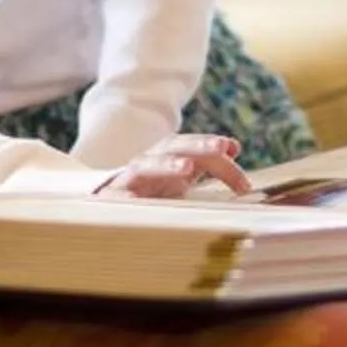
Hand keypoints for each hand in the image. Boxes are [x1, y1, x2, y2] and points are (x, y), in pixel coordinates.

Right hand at [98, 133, 249, 199]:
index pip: (197, 150)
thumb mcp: (182, 176)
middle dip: (198, 146)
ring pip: (146, 165)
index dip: (218, 155)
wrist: (107, 200)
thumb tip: (234, 146)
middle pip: (173, 147)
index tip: (239, 168)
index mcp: (169, 158)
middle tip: (220, 148)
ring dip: (166, 164)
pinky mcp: (110, 196)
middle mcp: (149, 163)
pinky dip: (123, 195)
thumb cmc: (150, 190)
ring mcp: (128, 178)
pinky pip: (116, 194)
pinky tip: (133, 198)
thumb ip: (209, 165)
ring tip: (186, 168)